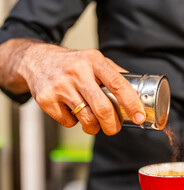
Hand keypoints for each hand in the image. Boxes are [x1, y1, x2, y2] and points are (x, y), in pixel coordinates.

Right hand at [9, 39, 144, 134]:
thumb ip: (116, 74)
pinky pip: (68, 122)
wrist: (37, 61)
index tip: (139, 117)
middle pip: (102, 108)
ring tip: (94, 122)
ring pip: (86, 119)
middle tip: (114, 128)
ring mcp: (60, 85)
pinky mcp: (46, 99)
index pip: (118, 84)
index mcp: (94, 61)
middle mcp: (77, 72)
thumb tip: (140, 93)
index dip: (131, 103)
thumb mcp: (95, 60)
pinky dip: (74, 122)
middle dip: (112, 125)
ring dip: (94, 127)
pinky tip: (73, 112)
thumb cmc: (73, 64)